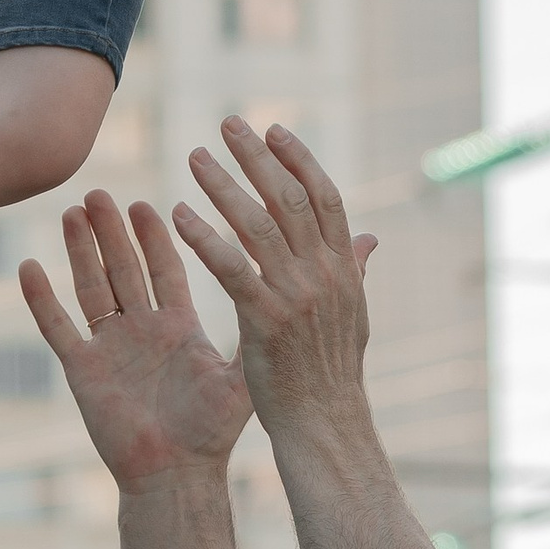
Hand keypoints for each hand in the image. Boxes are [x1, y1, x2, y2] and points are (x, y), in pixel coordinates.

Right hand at [20, 193, 249, 490]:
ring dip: (80, 252)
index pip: (165, 270)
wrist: (177, 476)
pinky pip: (59, 329)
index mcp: (178, 329)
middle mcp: (142, 332)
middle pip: (123, 270)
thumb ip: (258, 330)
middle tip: (100, 192)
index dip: (154, 238)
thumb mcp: (240, 375)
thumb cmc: (211, 433)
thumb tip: (295, 294)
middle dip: (112, 232)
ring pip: (91, 289)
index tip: (146, 204)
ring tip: (71, 212)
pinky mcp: (83, 372)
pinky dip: (43, 300)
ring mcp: (110, 349)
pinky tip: (28, 268)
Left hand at [172, 121, 376, 439]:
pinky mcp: (265, 319)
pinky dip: (205, 237)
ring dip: (225, 186)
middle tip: (228, 124)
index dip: (299, 160)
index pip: (324, 198)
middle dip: (258, 157)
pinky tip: (178, 216)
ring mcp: (297, 295)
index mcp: (344, 268)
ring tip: (195, 158)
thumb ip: (355, 270)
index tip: (273, 130)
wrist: (325, 424)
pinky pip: (230, 268)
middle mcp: (324, 274)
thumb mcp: (353, 316)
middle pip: (289, 199)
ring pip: (259, 225)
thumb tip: (371, 237)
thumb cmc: (331, 373)